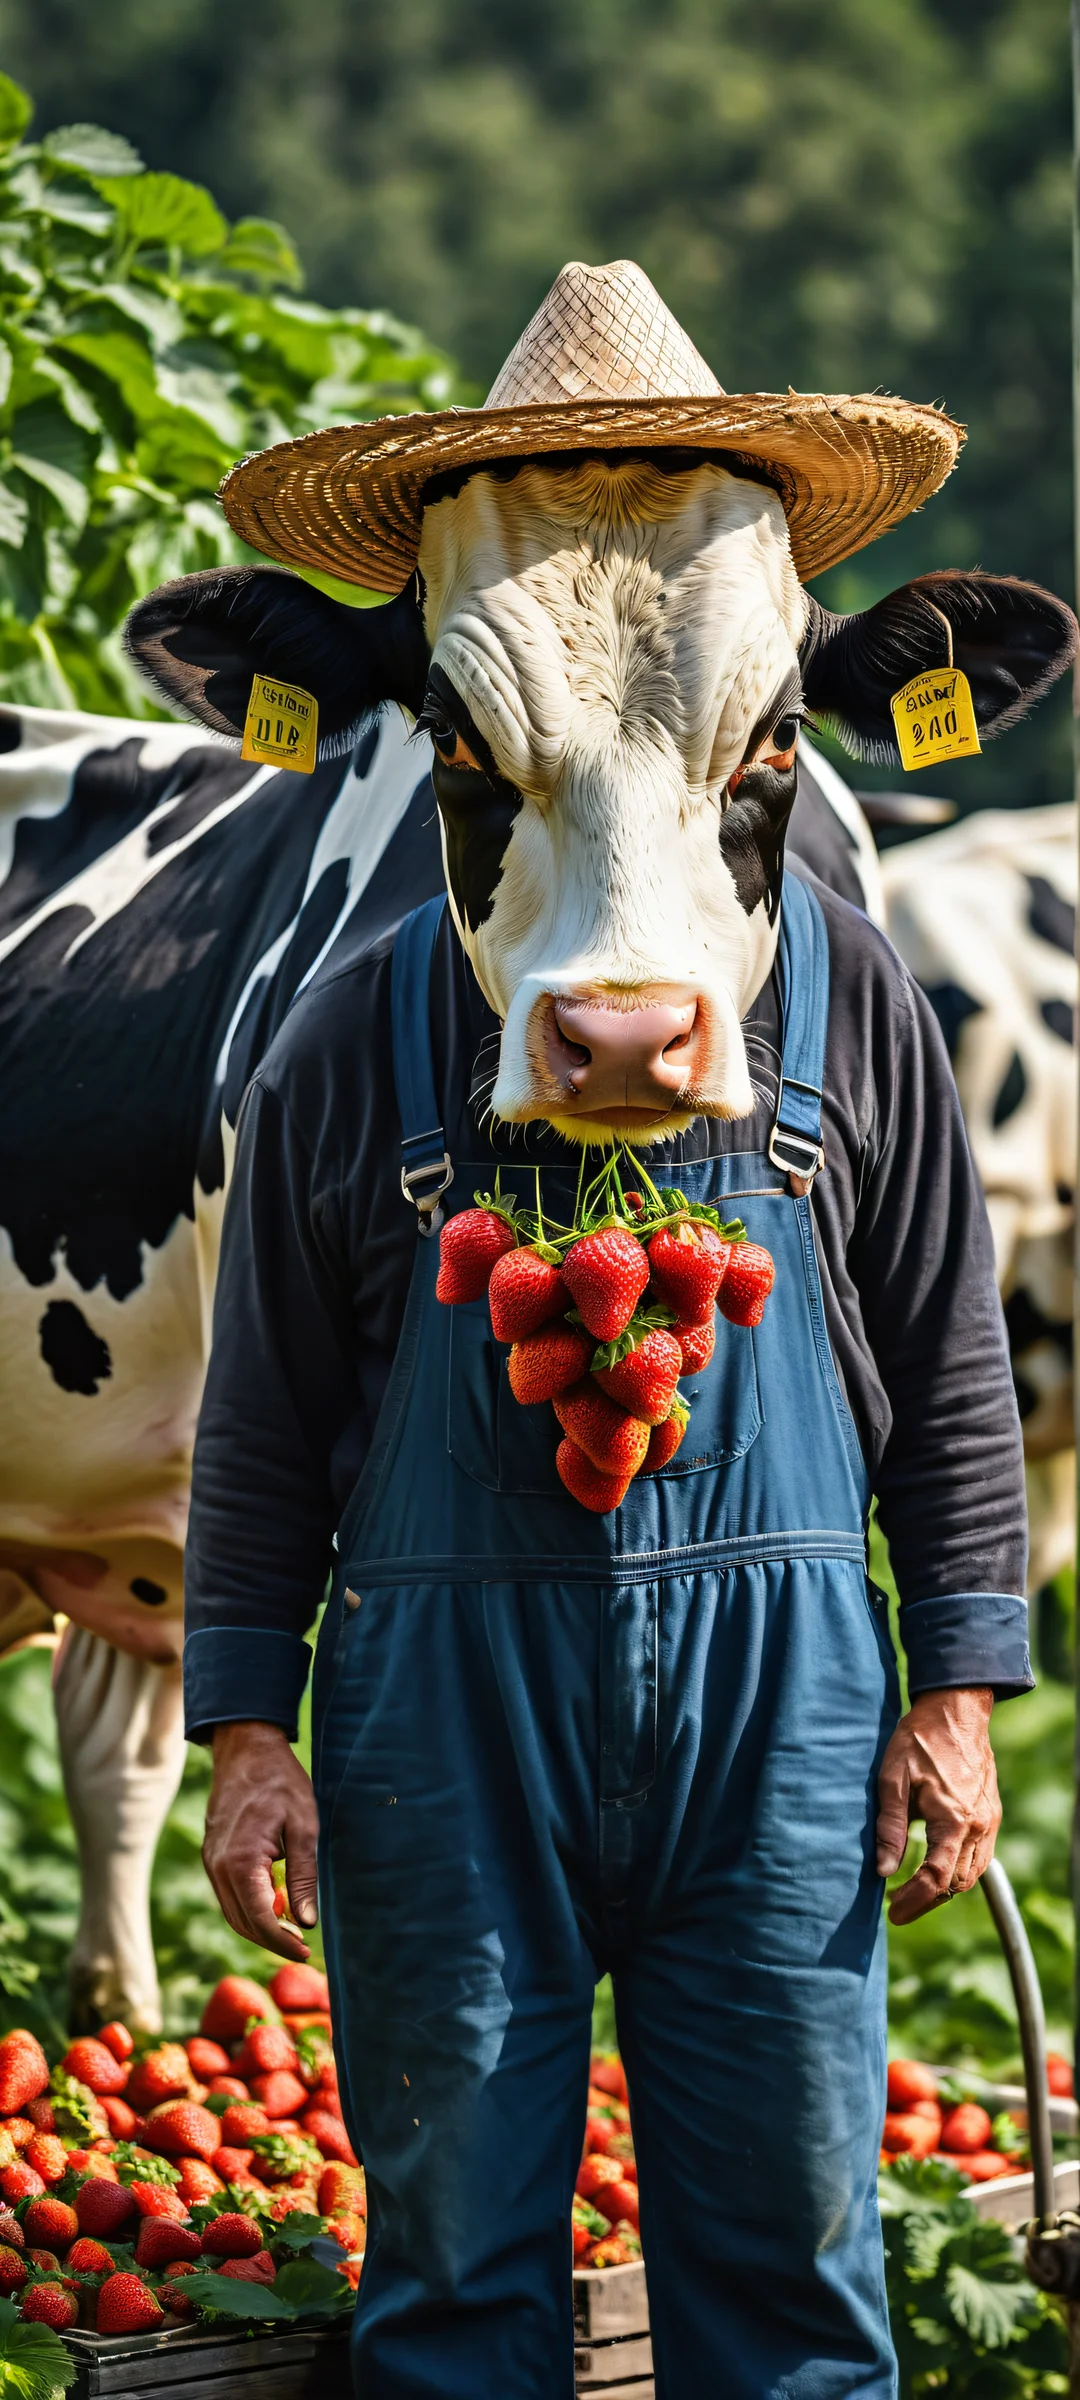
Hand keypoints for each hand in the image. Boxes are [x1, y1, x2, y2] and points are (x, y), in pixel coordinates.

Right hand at [203, 1721, 319, 1960]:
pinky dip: (248, 1909)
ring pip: (232, 1912)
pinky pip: (227, 1895)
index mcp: (240, 1861)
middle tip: (302, 1946)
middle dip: (271, 1941)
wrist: (246, 1750)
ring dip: (259, 1928)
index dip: (283, 1942)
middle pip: (242, 1923)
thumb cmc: (280, 1783)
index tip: (307, 1950)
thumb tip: (307, 1921)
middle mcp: (218, 1867)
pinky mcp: (210, 1856)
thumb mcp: (304, 1826)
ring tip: (291, 1931)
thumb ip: (304, 1876)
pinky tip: (272, 1905)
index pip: (260, 1919)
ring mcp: (210, 1862)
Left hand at [876, 1686, 999, 1925]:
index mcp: (954, 1820)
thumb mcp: (893, 1779)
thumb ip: (890, 1827)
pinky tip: (936, 1867)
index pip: (937, 1878)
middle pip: (958, 1883)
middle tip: (898, 1906)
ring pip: (972, 1873)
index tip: (893, 1913)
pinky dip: (959, 1870)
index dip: (914, 1901)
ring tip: (912, 1892)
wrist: (956, 1710)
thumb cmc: (920, 1740)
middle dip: (928, 1901)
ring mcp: (989, 1821)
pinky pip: (980, 1856)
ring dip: (945, 1889)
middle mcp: (978, 1826)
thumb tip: (883, 1870)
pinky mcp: (991, 1815)